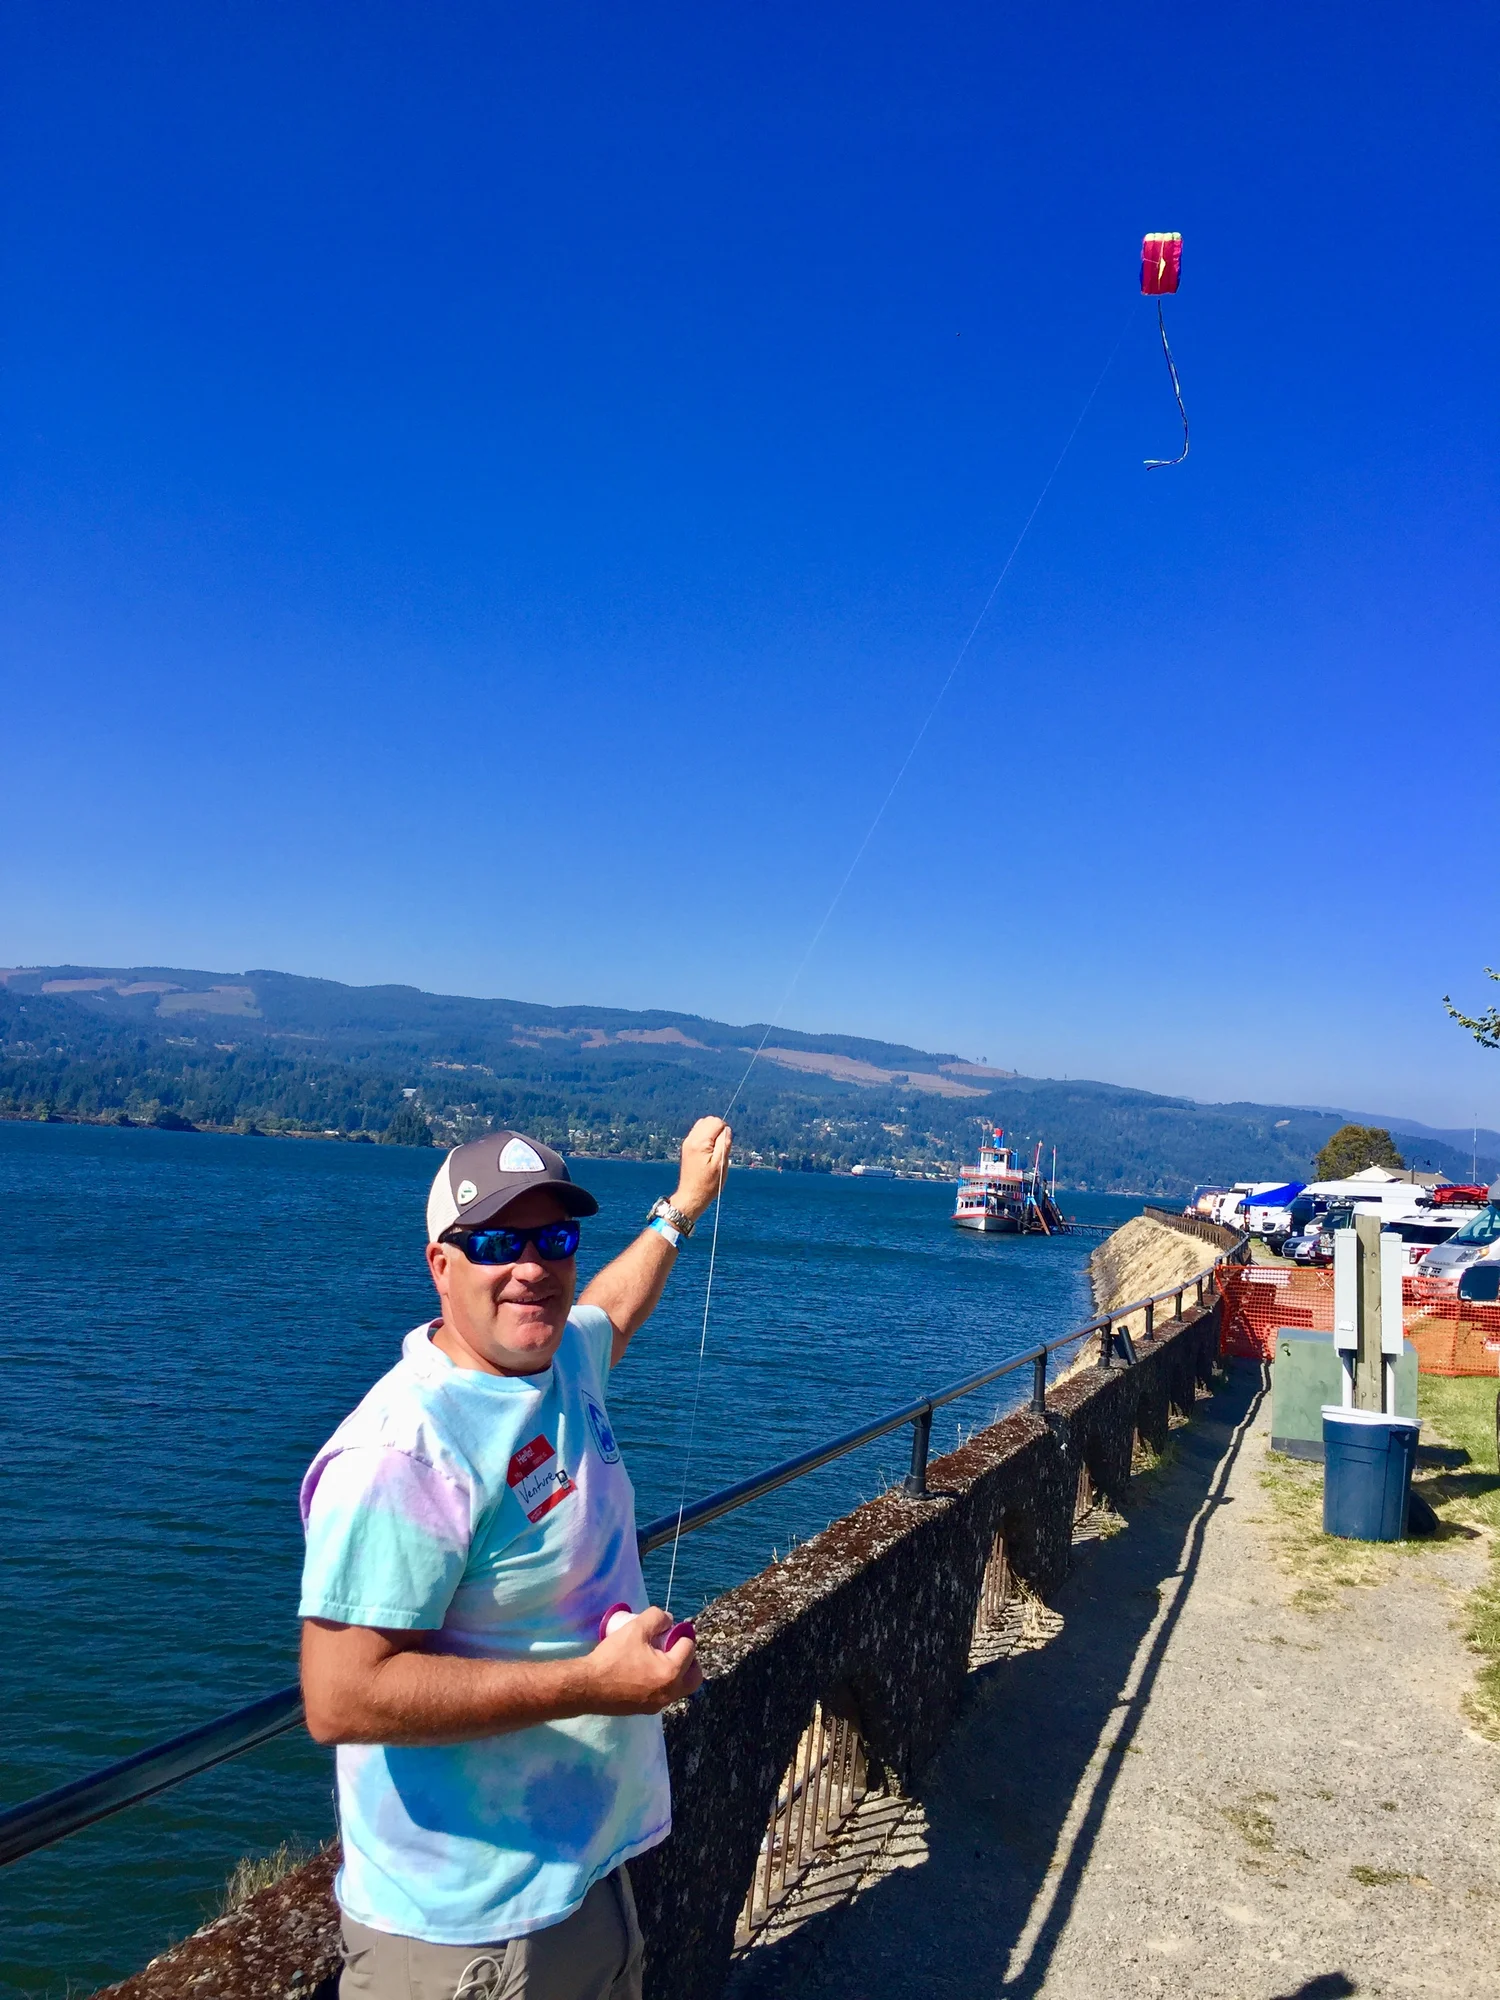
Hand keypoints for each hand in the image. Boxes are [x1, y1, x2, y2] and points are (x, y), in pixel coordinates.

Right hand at [583, 1608, 702, 1712]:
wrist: (588, 1686)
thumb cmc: (613, 1656)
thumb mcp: (635, 1628)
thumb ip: (657, 1618)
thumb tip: (669, 1620)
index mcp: (672, 1672)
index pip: (689, 1648)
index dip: (681, 1634)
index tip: (670, 1629)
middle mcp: (670, 1692)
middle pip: (694, 1676)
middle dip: (690, 1659)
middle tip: (674, 1647)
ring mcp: (658, 1705)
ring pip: (679, 1687)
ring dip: (676, 1672)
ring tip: (659, 1658)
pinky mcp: (646, 1710)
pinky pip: (664, 1694)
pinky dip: (663, 1682)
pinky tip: (645, 1671)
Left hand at [673, 1117, 731, 1223]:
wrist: (691, 1196)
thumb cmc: (708, 1184)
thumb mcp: (721, 1165)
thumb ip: (724, 1143)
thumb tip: (727, 1129)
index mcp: (700, 1143)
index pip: (717, 1122)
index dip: (725, 1131)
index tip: (725, 1146)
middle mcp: (691, 1139)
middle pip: (709, 1120)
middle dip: (718, 1129)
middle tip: (721, 1149)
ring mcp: (687, 1143)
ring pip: (703, 1124)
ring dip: (712, 1132)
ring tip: (715, 1150)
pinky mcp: (687, 1147)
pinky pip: (698, 1132)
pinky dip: (706, 1137)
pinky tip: (709, 1151)